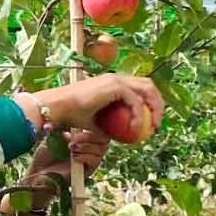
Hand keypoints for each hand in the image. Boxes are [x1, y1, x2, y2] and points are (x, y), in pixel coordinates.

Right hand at [26, 74, 164, 133]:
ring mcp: (115, 80)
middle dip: (158, 104)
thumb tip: (118, 137)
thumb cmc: (70, 116)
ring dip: (155, 107)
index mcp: (111, 84)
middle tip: (158, 124)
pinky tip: (136, 128)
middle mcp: (115, 78)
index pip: (138, 89)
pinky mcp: (113, 86)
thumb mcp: (95, 124)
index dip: (149, 104)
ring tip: (153, 126)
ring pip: (147, 89)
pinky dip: (139, 115)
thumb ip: (108, 128)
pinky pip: (135, 100)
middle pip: (148, 85)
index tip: (151, 123)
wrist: (57, 108)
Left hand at [27, 129, 110, 185]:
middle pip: (104, 139)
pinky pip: (95, 162)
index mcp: (84, 137)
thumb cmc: (46, 153)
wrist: (39, 171)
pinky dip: (85, 157)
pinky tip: (74, 156)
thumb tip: (74, 114)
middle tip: (76, 137)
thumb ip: (67, 126)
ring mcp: (90, 160)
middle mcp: (90, 148)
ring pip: (101, 150)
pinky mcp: (88, 172)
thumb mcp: (55, 136)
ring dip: (87, 146)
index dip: (95, 125)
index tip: (82, 123)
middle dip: (91, 136)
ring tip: (71, 147)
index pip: (99, 129)